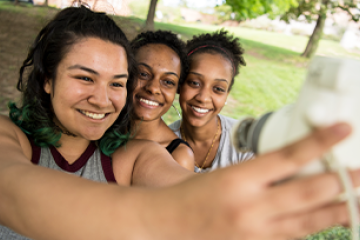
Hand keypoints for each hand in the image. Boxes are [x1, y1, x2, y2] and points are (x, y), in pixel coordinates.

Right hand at [146, 123, 357, 239]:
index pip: (288, 156)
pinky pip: (293, 237)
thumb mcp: (225, 174)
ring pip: (309, 222)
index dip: (320, 142)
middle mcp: (250, 207)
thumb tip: (295, 163)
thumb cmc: (192, 194)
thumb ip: (260, 171)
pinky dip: (313, 228)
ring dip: (339, 211)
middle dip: (344, 183)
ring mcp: (255, 232)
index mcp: (238, 179)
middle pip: (308, 193)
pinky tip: (328, 220)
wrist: (168, 224)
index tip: (344, 128)